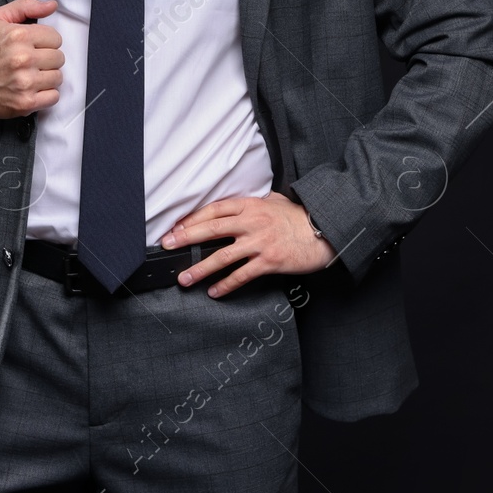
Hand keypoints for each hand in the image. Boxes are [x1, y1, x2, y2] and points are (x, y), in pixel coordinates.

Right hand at [0, 0, 63, 118]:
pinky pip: (54, 96)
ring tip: (31, 74)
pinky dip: (46, 94)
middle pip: (58, 58)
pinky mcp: (26, 102)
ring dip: (47, 76)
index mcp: (19, 35)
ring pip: (58, 77)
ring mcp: (25, 82)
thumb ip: (26, 6)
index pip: (56, 38)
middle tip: (31, 61)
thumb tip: (52, 5)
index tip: (34, 46)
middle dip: (47, 58)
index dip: (45, 41)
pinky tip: (32, 88)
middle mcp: (23, 59)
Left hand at [161, 192, 336, 296]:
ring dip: (200, 268)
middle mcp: (252, 222)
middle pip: (212, 229)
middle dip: (186, 238)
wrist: (324, 231)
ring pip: (223, 256)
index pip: (214, 210)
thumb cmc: (299, 217)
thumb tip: (236, 207)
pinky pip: (242, 275)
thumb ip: (254, 203)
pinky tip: (214, 292)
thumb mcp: (275, 201)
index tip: (176, 228)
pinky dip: (226, 285)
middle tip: (167, 246)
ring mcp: (260, 242)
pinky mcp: (269, 261)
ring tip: (184, 278)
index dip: (192, 219)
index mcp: (251, 205)